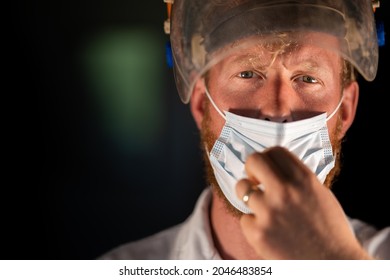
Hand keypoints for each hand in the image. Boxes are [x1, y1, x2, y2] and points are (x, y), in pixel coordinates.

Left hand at [236, 146, 370, 258]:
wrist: (333, 264)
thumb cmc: (329, 230)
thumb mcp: (319, 194)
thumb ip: (297, 179)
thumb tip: (273, 168)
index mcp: (303, 179)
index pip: (275, 151)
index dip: (267, 158)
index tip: (266, 169)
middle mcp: (285, 191)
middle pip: (253, 161)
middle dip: (251, 169)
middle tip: (255, 180)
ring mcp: (269, 211)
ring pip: (241, 188)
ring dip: (248, 196)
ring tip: (260, 207)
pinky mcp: (257, 232)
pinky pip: (245, 218)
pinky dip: (253, 224)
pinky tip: (268, 231)